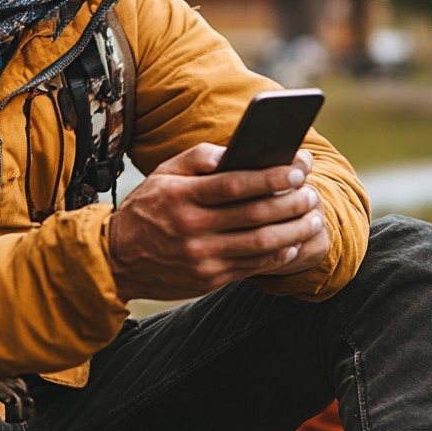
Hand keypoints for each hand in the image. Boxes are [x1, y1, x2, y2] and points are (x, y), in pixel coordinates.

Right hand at [107, 144, 328, 301]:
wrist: (118, 258)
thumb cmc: (147, 207)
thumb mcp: (163, 173)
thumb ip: (197, 157)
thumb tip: (234, 151)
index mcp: (181, 196)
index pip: (234, 184)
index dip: (271, 176)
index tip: (298, 167)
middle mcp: (193, 228)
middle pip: (254, 215)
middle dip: (291, 202)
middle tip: (312, 192)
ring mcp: (202, 257)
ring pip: (260, 245)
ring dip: (294, 230)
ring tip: (313, 217)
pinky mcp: (210, 279)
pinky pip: (253, 267)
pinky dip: (279, 254)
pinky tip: (293, 241)